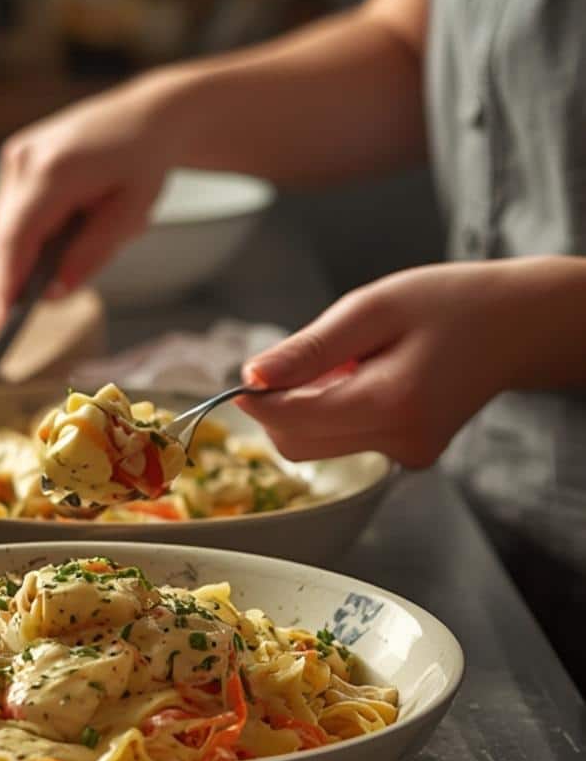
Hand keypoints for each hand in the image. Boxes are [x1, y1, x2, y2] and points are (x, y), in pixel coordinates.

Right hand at [0, 73, 174, 323]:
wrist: (147, 115)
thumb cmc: (144, 163)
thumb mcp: (129, 216)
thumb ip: (90, 256)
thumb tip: (55, 293)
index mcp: (55, 171)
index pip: (15, 239)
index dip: (5, 283)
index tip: (3, 319)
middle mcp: (27, 159)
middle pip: (2, 236)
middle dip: (9, 277)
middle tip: (17, 315)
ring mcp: (19, 154)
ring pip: (5, 224)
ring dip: (23, 254)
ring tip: (57, 265)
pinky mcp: (19, 156)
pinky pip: (14, 208)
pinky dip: (28, 233)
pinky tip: (61, 236)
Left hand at [234, 263, 535, 468]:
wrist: (516, 325)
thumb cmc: (449, 304)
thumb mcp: (372, 309)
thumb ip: (310, 349)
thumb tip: (251, 376)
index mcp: (391, 403)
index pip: (292, 421)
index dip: (258, 400)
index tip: (246, 374)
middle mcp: (400, 442)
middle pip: (299, 442)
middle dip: (284, 404)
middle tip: (313, 355)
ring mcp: (408, 456)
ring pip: (320, 444)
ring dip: (312, 406)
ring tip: (353, 361)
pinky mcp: (410, 456)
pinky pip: (348, 439)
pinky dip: (340, 411)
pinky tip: (372, 377)